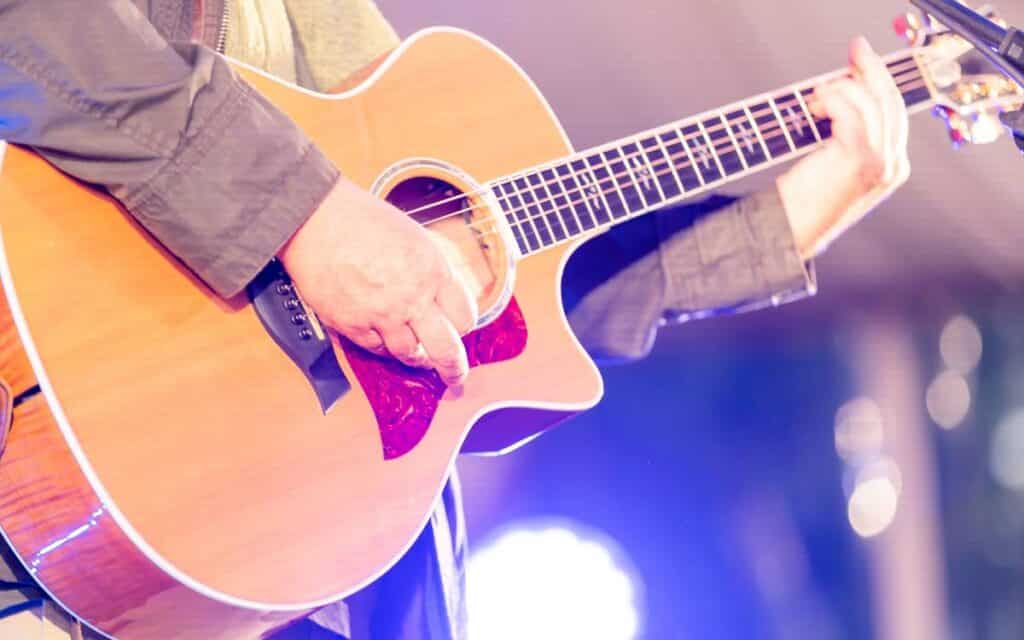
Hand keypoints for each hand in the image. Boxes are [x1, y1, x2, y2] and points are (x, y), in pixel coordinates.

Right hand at [278, 177, 477, 385]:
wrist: (316, 219)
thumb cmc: (362, 220)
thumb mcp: (414, 238)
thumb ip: (430, 270)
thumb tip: (441, 294)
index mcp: (433, 271)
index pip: (465, 317)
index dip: (464, 325)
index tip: (459, 329)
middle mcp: (413, 298)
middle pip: (446, 349)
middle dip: (454, 369)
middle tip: (455, 378)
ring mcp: (383, 315)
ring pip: (410, 354)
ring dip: (414, 357)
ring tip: (415, 356)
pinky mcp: (353, 325)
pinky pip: (375, 349)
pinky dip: (381, 347)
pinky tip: (381, 337)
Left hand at [776, 36, 910, 258]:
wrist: (791, 233)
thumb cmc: (802, 205)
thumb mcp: (834, 169)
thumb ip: (847, 140)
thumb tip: (837, 98)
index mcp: (892, 168)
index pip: (894, 112)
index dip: (879, 82)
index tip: (862, 62)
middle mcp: (893, 166)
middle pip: (891, 101)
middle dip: (872, 70)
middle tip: (856, 49)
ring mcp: (880, 164)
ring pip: (872, 103)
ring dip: (841, 89)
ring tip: (816, 96)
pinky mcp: (859, 160)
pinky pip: (851, 112)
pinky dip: (832, 99)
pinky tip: (816, 102)